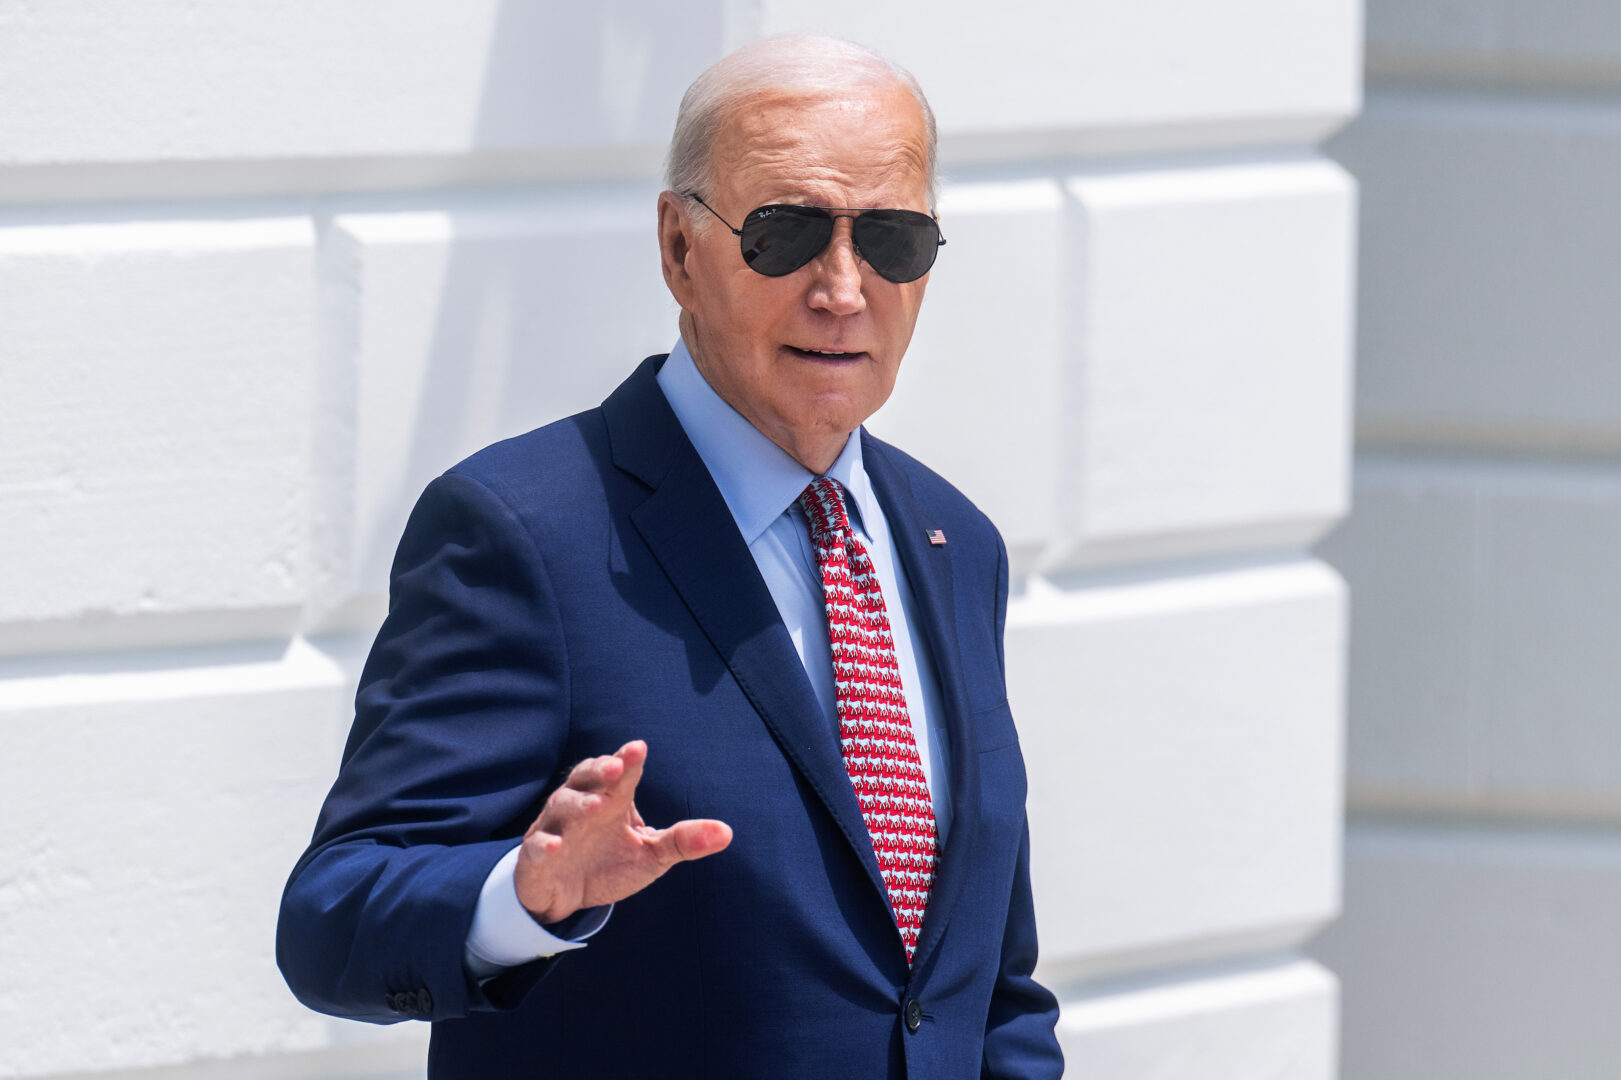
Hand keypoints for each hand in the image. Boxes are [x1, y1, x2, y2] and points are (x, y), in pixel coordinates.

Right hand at [513, 740, 731, 923]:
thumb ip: (683, 841)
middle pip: (585, 777)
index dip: (627, 759)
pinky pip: (536, 848)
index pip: (619, 774)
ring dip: (578, 804)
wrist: (564, 896)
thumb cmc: (609, 863)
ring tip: (596, 807)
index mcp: (610, 800)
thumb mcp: (651, 854)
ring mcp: (555, 829)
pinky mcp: (535, 858)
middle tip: (617, 767)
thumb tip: (727, 833)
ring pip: (561, 806)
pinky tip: (554, 846)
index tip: (640, 747)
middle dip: (600, 770)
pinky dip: (543, 845)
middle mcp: (580, 806)